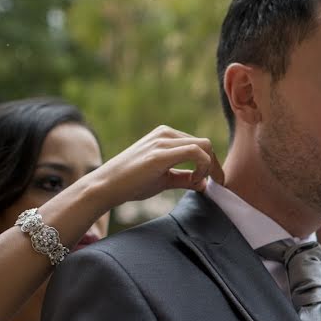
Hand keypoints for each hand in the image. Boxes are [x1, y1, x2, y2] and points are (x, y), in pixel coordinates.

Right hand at [87, 125, 223, 210]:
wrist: (106, 186)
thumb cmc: (132, 183)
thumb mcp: (164, 179)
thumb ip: (184, 178)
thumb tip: (204, 184)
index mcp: (165, 135)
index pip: (200, 144)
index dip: (211, 163)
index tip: (211, 181)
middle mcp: (165, 133)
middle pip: (205, 144)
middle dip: (214, 165)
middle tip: (213, 184)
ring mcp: (162, 141)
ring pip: (204, 146)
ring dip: (208, 167)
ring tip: (196, 183)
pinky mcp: (160, 153)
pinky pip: (195, 152)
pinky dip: (202, 167)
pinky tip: (194, 181)